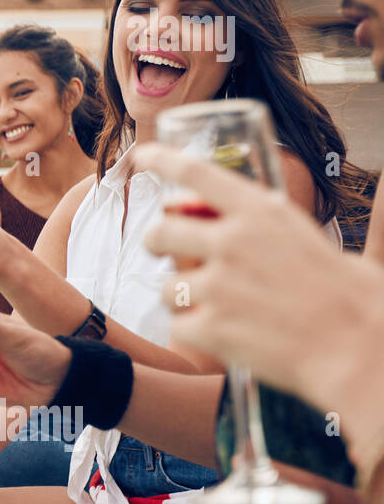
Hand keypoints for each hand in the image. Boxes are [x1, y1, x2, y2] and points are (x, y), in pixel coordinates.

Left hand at [139, 144, 381, 402]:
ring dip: (185, 298)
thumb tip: (198, 207)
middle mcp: (232, 242)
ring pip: (167, 287)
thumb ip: (251, 221)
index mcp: (261, 212)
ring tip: (223, 307)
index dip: (162, 159)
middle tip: (162, 250)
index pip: (196, 172)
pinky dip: (196, 332)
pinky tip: (228, 335)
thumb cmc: (343, 293)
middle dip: (155, 242)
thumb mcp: (304, 235)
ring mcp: (218, 286)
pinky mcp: (210, 327)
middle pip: (160, 231)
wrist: (359, 347)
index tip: (143, 156)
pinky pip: (178, 325)